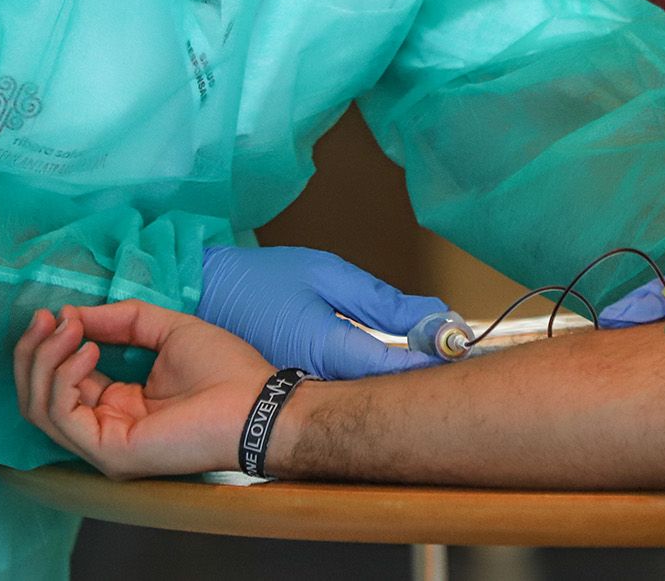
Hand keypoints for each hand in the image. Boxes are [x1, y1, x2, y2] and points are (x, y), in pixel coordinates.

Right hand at [13, 302, 275, 479]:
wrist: (256, 402)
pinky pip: (62, 416)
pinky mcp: (109, 452)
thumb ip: (120, 321)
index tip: (55, 312)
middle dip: (34, 352)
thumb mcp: (166, 329)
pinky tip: (88, 351)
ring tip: (69, 329)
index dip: (51, 344)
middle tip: (45, 318)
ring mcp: (103, 444)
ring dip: (45, 360)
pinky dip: (63, 379)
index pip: (62, 380)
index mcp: (119, 403)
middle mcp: (105, 426)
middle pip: (39, 396)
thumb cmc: (225, 370)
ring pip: (41, 407)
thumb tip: (71, 314)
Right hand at [194, 245, 451, 378]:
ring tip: (432, 354)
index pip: (394, 370)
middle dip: (422, 373)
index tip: (465, 351)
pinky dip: (369, 377)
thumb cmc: (257, 279)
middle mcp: (319, 380)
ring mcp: (306, 390)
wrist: (199, 297)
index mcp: (327, 347)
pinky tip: (390, 363)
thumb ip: (380, 300)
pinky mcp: (297, 390)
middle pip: (384, 390)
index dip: (433, 362)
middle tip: (459, 354)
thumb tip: (432, 314)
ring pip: (365, 392)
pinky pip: (343, 389)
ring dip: (398, 376)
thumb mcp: (324, 273)